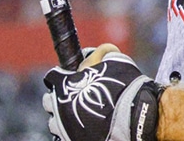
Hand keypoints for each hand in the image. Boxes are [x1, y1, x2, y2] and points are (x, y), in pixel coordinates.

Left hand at [42, 44, 163, 140]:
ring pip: (54, 122)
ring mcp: (64, 126)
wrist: (134, 118)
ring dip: (62, 116)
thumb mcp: (116, 61)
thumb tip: (104, 50)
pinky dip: (71, 130)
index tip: (70, 77)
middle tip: (73, 96)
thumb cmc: (123, 88)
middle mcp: (59, 107)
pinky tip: (85, 125)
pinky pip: (65, 135)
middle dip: (59, 97)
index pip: (53, 77)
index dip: (62, 76)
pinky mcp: (72, 139)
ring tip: (78, 114)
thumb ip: (104, 52)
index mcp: (65, 85)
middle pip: (49, 101)